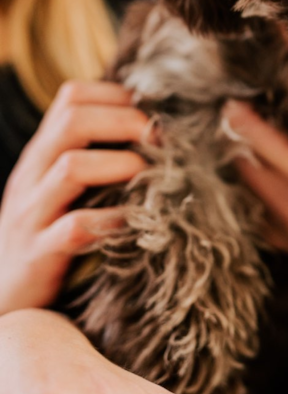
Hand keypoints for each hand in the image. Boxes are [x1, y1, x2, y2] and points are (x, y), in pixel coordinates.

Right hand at [0, 80, 149, 314]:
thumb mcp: (60, 190)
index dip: (117, 95)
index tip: (157, 110)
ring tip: (154, 175)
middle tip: (165, 139)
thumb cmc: (46, 237)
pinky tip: (139, 222)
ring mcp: (31, 215)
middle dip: (126, 121)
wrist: (1, 298)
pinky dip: (113, 220)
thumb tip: (155, 131)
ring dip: (122, 165)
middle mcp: (32, 177)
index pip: (71, 97)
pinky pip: (75, 228)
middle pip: (72, 121)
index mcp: (41, 154)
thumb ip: (94, 157)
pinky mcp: (39, 255)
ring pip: (71, 167)